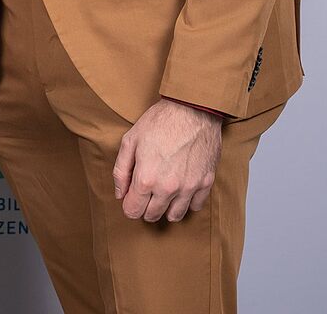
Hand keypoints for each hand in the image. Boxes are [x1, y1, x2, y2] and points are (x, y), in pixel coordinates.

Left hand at [112, 99, 223, 222]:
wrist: (192, 109)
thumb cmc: (160, 122)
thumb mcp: (130, 140)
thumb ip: (121, 171)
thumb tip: (120, 193)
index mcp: (146, 178)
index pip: (133, 211)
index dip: (128, 205)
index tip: (131, 197)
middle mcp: (168, 188)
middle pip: (152, 215)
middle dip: (145, 208)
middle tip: (146, 193)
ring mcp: (189, 187)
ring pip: (175, 216)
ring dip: (166, 208)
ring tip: (163, 194)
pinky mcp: (206, 183)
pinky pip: (196, 206)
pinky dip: (187, 202)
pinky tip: (181, 189)